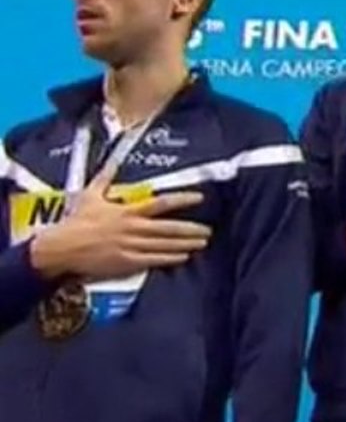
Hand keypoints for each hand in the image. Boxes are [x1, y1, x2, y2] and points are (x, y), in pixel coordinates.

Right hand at [30, 159, 210, 280]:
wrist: (62, 248)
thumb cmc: (77, 220)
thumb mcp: (91, 194)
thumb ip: (106, 176)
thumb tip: (114, 159)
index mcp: (127, 211)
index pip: (161, 203)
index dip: (182, 200)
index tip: (199, 198)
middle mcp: (133, 228)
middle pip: (168, 228)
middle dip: (190, 229)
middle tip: (208, 230)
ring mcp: (130, 246)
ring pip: (164, 245)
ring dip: (185, 244)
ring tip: (201, 243)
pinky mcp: (126, 263)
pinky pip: (152, 261)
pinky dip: (169, 259)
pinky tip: (183, 257)